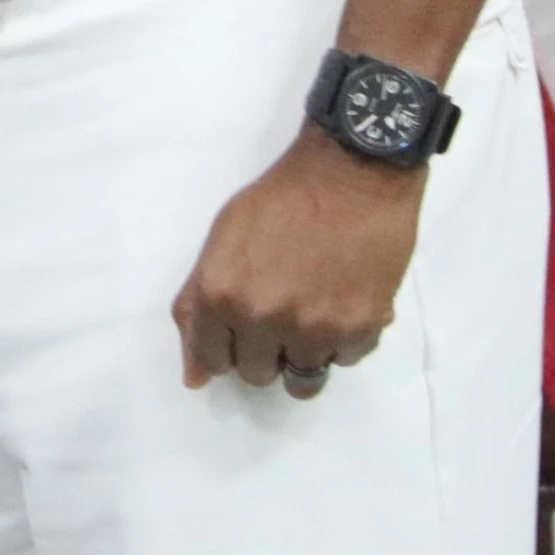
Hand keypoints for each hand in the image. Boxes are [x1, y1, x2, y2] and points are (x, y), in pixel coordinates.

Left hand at [170, 129, 425, 395]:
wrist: (350, 173)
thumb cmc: (280, 198)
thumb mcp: (222, 239)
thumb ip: (198, 305)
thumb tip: (194, 377)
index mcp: (222, 293)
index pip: (210, 360)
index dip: (222, 346)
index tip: (236, 332)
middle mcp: (265, 318)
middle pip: (255, 374)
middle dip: (262, 349)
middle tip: (277, 310)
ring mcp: (315, 329)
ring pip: (301, 381)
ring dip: (302, 352)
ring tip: (309, 312)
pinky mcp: (360, 330)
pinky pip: (343, 361)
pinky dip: (340, 340)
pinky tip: (340, 300)